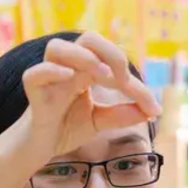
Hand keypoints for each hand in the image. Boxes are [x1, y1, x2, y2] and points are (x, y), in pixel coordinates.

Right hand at [21, 32, 160, 161]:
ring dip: (84, 57)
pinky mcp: (34, 94)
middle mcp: (68, 68)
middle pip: (88, 39)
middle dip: (111, 53)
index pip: (113, 62)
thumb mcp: (101, 121)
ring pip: (58, 48)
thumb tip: (151, 112)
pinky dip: (51, 71)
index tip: (153, 110)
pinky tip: (68, 77)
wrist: (40, 147)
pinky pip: (34, 74)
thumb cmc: (67, 127)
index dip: (137, 85)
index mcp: (86, 71)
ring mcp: (49, 79)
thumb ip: (122, 115)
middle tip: (124, 80)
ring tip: (102, 75)